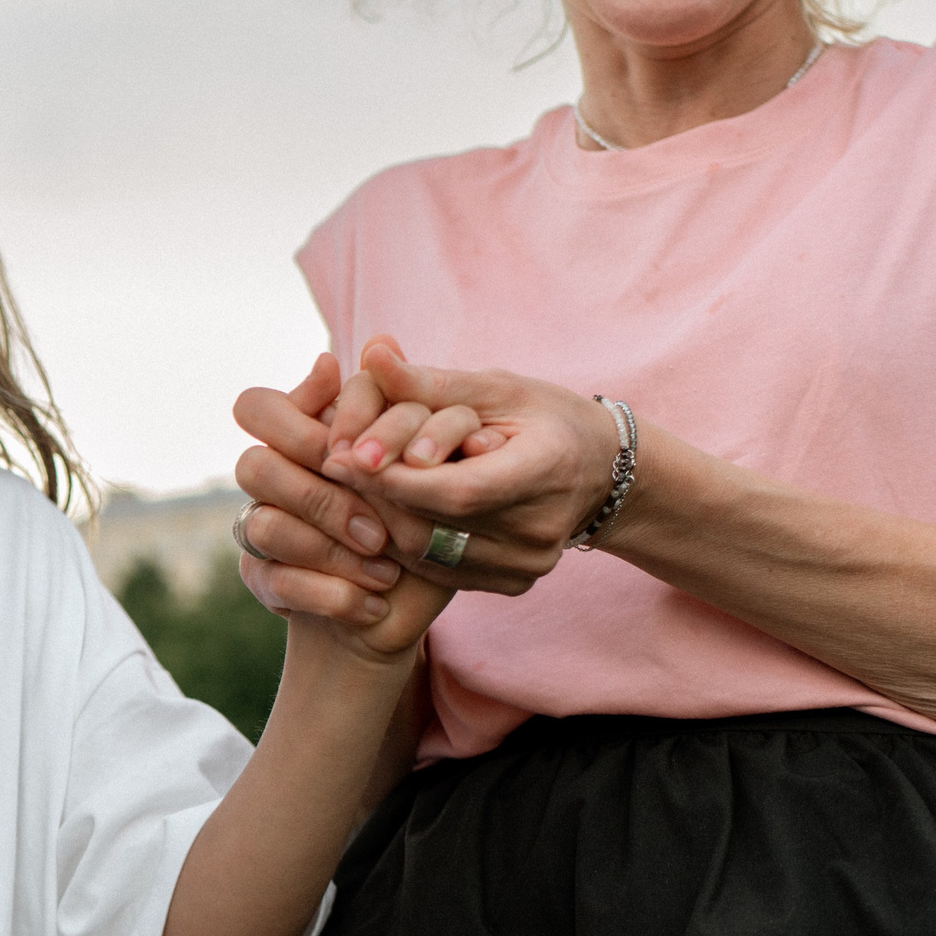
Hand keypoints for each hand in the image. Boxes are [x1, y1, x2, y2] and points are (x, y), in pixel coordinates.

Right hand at [232, 352, 418, 620]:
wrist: (406, 602)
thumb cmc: (420, 518)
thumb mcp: (423, 462)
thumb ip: (398, 408)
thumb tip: (379, 345)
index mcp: (300, 437)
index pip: (257, 407)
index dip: (299, 424)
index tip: (354, 453)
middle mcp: (270, 476)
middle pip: (254, 466)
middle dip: (325, 499)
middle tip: (383, 530)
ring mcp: (258, 528)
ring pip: (264, 525)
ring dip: (331, 550)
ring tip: (387, 568)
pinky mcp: (263, 579)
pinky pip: (276, 580)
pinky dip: (333, 594)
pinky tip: (375, 602)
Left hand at [331, 344, 624, 584]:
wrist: (600, 470)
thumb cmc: (541, 415)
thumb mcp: (494, 387)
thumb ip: (429, 380)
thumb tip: (370, 353)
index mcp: (547, 469)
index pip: (457, 491)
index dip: (395, 478)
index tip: (346, 453)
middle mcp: (542, 529)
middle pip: (435, 527)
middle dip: (376, 495)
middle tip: (335, 466)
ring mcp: (530, 564)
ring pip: (430, 556)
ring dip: (382, 519)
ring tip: (354, 484)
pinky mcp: (516, 583)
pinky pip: (442, 571)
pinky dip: (405, 542)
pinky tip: (384, 510)